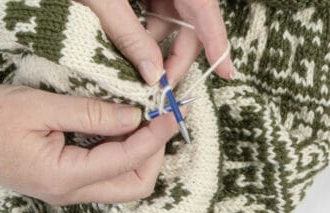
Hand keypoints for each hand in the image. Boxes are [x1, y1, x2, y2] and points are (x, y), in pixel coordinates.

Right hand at [0, 85, 177, 204]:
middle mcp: (69, 192)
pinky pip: (105, 175)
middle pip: (135, 186)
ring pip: (122, 184)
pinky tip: (124, 128)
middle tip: (163, 118)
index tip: (171, 112)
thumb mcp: (38, 106)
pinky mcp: (61, 182)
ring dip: (142, 155)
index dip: (155, 136)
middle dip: (156, 154)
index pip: (127, 161)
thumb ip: (90, 113)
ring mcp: (66, 191)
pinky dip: (123, 155)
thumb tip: (135, 117)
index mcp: (63, 177)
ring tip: (149, 120)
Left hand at [80, 0, 232, 84]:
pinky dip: (143, 31)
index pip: (204, 10)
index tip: (226, 73)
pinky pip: (154, 11)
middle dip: (176, 55)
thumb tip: (151, 75)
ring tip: (132, 67)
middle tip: (161, 87)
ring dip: (155, 45)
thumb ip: (128, 35)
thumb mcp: (103, 1)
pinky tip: (125, 47)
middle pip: (190, 20)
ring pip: (171, 19)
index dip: (218, 43)